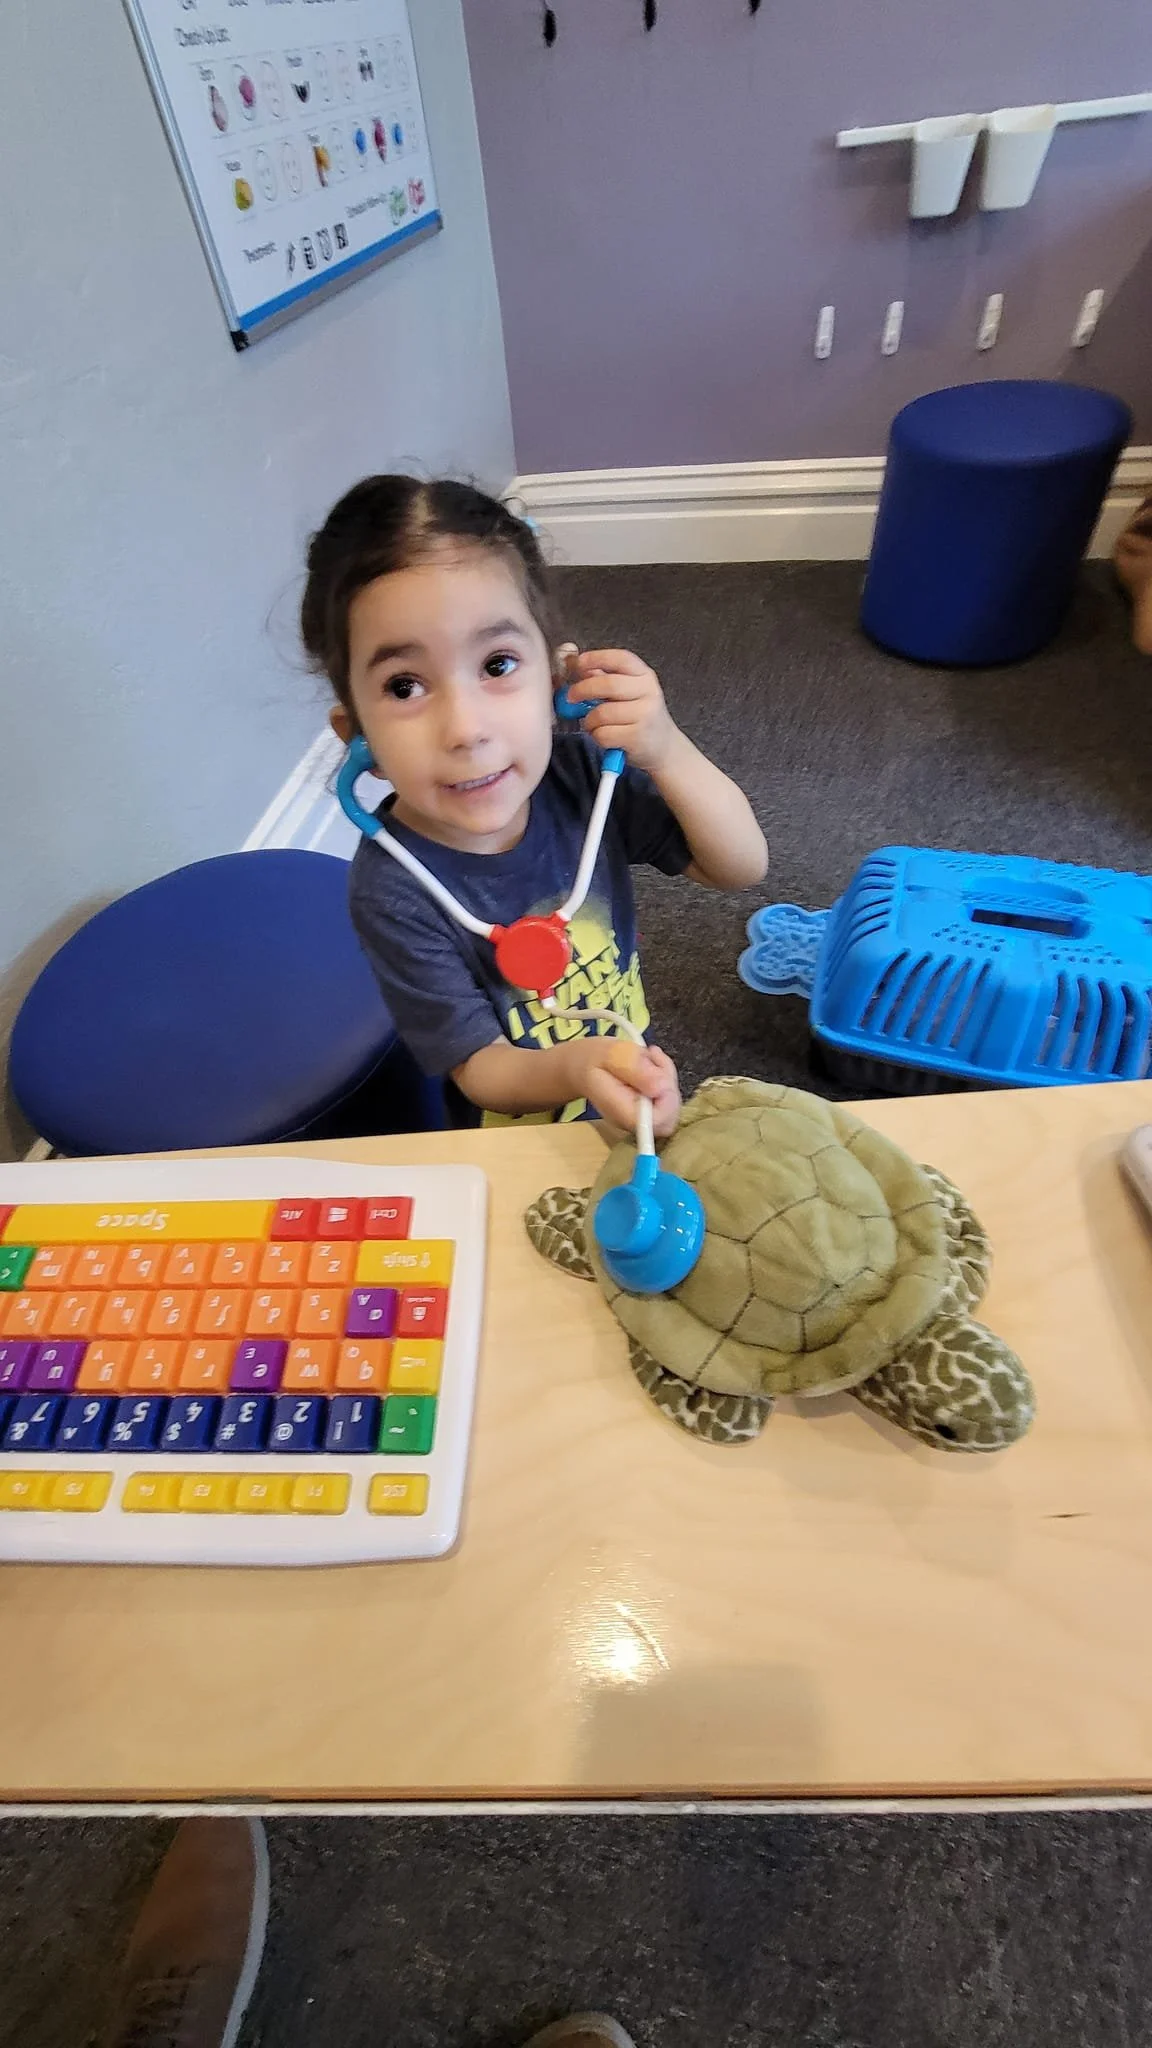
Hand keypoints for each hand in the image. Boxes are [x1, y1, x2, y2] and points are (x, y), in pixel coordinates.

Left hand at [562, 648, 677, 773]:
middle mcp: (648, 692)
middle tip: (571, 697)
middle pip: (608, 684)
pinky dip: (597, 736)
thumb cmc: (639, 718)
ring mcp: (645, 715)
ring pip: (602, 713)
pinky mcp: (638, 737)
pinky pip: (604, 734)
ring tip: (594, 724)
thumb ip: (604, 677)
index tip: (578, 663)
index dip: (596, 658)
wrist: (664, 747)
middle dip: (583, 690)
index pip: (620, 658)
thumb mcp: (628, 693)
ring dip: (589, 720)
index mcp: (644, 675)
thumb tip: (573, 663)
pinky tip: (605, 737)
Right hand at [567, 1037, 681, 1138]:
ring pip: (671, 1106)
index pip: (658, 1122)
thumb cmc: (592, 1059)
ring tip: (648, 1056)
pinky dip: (665, 1077)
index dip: (668, 1100)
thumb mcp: (612, 1054)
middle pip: (669, 1117)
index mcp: (621, 1111)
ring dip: (667, 1077)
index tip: (659, 1073)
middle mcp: (632, 1121)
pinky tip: (650, 1061)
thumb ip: (635, 1070)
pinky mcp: (647, 1110)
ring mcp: (640, 1118)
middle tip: (652, 1058)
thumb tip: (662, 1087)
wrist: (580, 1066)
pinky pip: (667, 1098)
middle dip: (669, 1085)